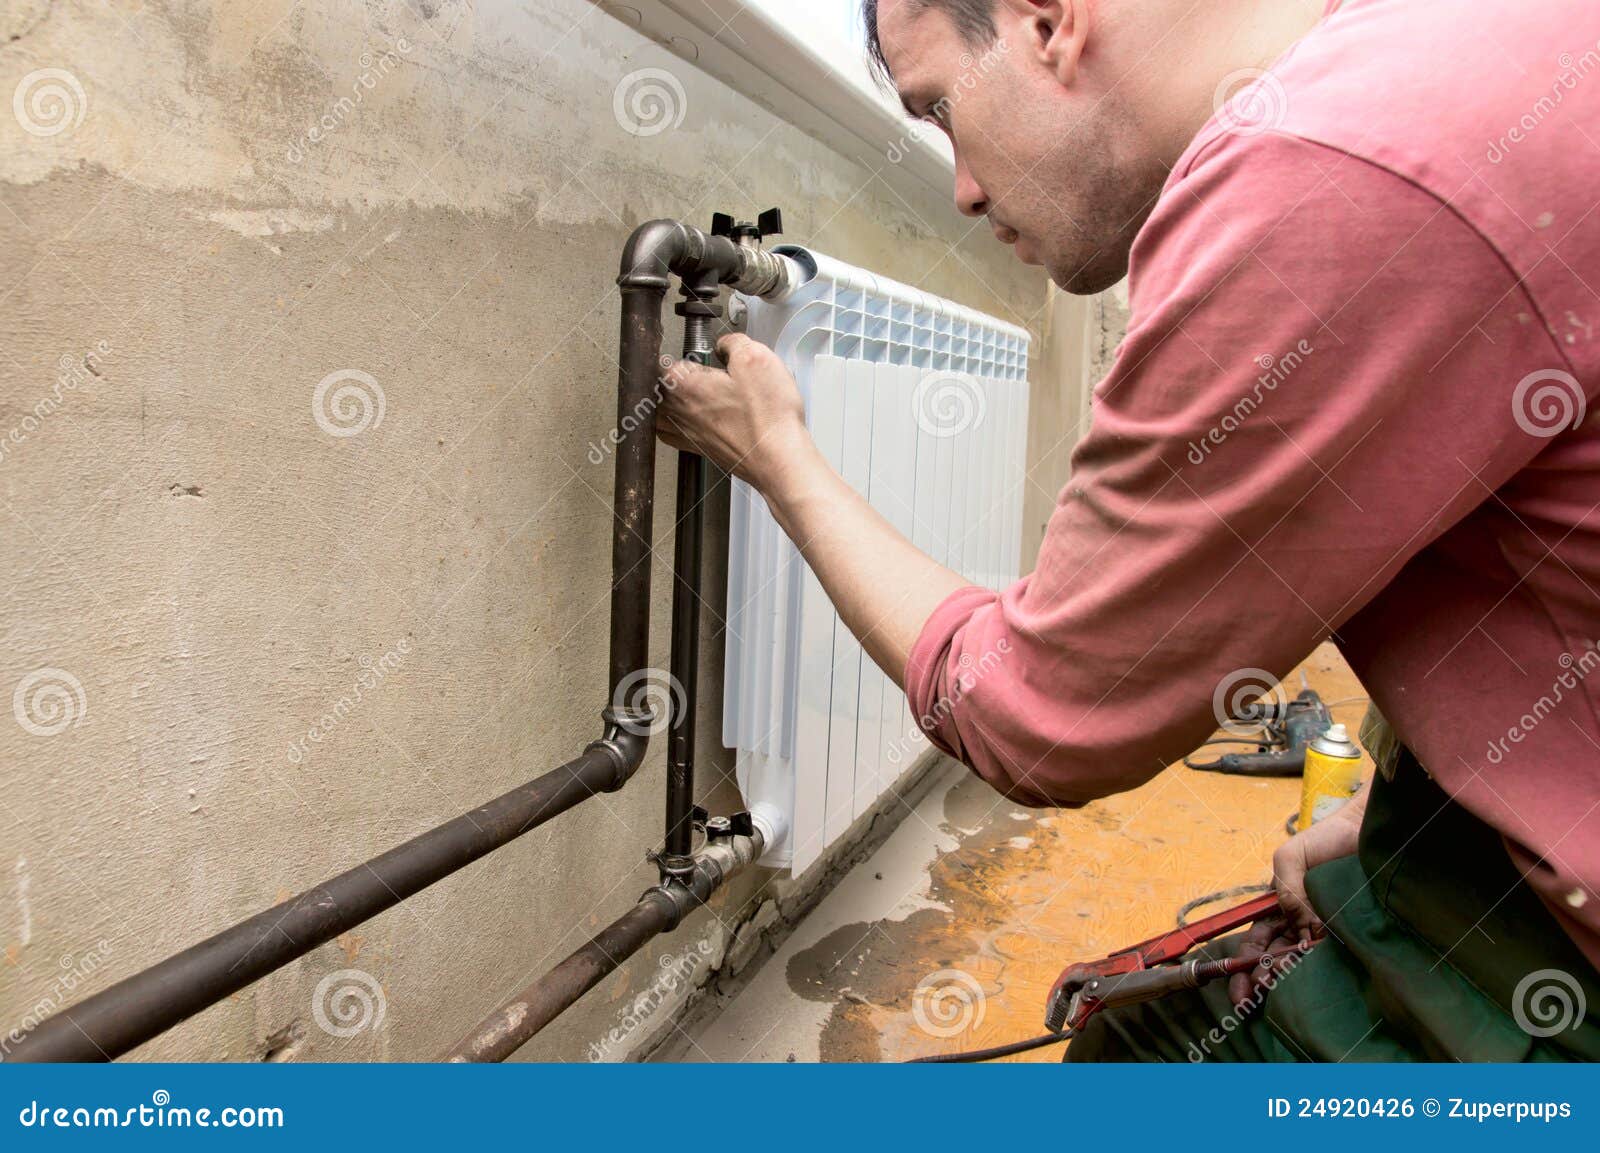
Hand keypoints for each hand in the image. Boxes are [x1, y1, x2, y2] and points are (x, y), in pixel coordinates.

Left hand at [658, 333, 810, 489]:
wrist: (778, 460)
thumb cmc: (768, 418)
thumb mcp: (755, 359)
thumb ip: (733, 343)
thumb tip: (726, 344)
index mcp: (686, 386)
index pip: (660, 362)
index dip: (672, 350)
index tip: (683, 348)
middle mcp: (681, 411)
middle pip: (656, 389)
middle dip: (668, 376)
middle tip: (687, 367)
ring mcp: (688, 433)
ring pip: (658, 414)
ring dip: (664, 400)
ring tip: (678, 390)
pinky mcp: (701, 449)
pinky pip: (671, 435)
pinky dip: (671, 424)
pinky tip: (685, 418)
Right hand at [1227, 783, 1367, 1008]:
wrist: (1367, 831)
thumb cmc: (1326, 839)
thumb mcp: (1291, 858)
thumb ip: (1286, 889)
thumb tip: (1301, 926)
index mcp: (1280, 908)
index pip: (1257, 944)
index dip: (1244, 967)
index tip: (1239, 990)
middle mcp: (1301, 924)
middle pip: (1274, 959)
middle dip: (1259, 979)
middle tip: (1256, 994)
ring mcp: (1326, 930)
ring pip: (1300, 961)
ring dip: (1285, 976)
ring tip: (1277, 986)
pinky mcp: (1351, 932)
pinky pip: (1333, 952)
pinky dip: (1319, 965)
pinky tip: (1309, 975)